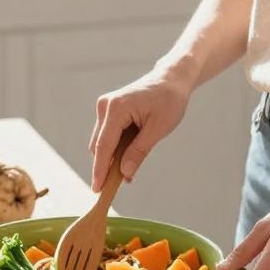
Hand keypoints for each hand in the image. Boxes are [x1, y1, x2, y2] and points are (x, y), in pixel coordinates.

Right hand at [90, 69, 190, 189]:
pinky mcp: (110, 110)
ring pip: (102, 142)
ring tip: (127, 174)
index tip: (97, 190)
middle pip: (99, 145)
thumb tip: (124, 173)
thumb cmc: (169, 100)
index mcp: (116, 108)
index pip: (104, 146)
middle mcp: (106, 106)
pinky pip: (108, 135)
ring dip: (112, 158)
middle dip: (106, 167)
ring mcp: (106, 107)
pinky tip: (127, 160)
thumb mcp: (158, 129)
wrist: (172, 80)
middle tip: (114, 189)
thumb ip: (139, 151)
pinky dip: (116, 149)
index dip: (100, 170)